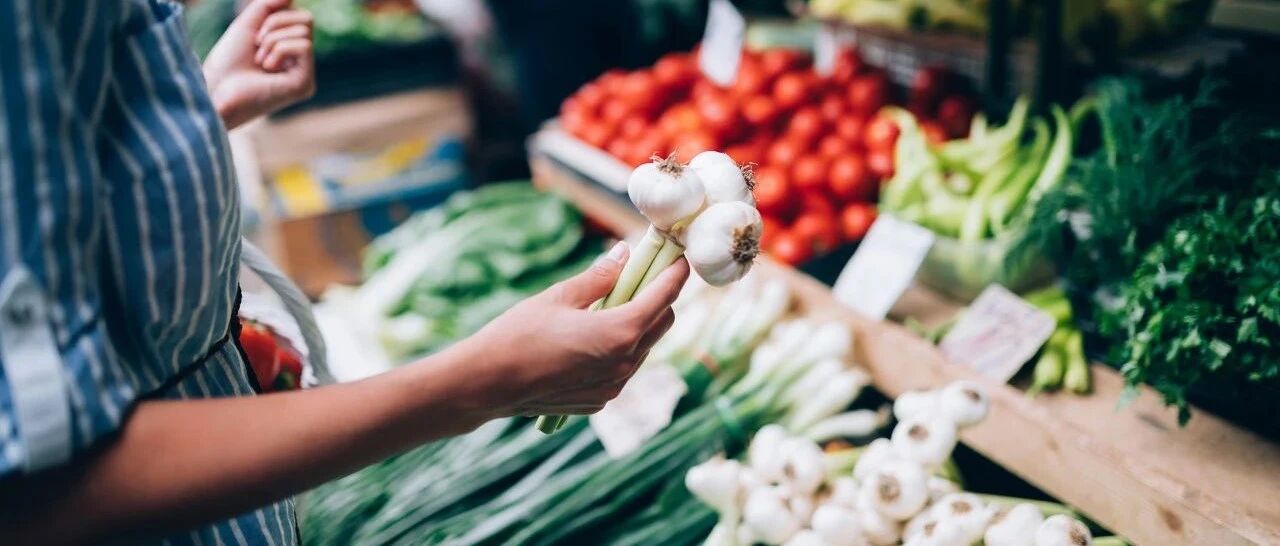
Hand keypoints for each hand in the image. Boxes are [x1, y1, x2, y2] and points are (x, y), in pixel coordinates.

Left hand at [202, 0, 314, 129]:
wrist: (214, 91)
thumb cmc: (227, 62)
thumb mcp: (248, 25)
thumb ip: (268, 7)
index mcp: (291, 52)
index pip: (299, 16)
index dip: (275, 16)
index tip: (255, 37)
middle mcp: (302, 65)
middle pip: (306, 20)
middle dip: (275, 25)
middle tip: (257, 46)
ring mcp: (305, 76)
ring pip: (304, 32)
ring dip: (273, 40)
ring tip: (259, 60)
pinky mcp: (305, 85)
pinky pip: (304, 46)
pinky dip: (280, 49)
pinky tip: (267, 67)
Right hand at [459, 242, 689, 415]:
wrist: (487, 384)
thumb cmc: (519, 334)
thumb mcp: (560, 296)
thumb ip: (599, 276)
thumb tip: (624, 254)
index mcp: (620, 332)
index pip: (664, 297)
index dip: (675, 274)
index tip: (679, 258)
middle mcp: (625, 364)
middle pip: (662, 324)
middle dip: (659, 298)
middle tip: (642, 277)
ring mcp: (613, 387)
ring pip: (643, 348)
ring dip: (638, 325)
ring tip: (612, 306)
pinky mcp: (599, 400)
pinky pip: (622, 370)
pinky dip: (618, 350)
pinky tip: (592, 338)